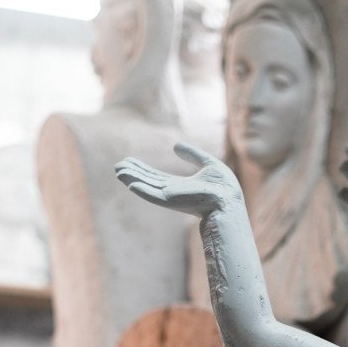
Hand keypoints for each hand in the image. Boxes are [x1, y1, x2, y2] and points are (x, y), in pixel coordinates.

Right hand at [114, 142, 240, 215]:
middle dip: (133, 173)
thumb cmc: (224, 187)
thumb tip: (175, 145)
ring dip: (132, 179)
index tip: (130, 161)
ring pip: (147, 187)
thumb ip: (192, 155)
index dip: (143, 169)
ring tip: (119, 171)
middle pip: (148, 181)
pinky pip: (153, 195)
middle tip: (118, 166)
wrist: (229, 199)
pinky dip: (141, 190)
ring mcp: (171, 197)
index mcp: (180, 186)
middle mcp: (172, 192)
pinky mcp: (171, 201)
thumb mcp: (208, 164)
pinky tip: (130, 184)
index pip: (157, 177)